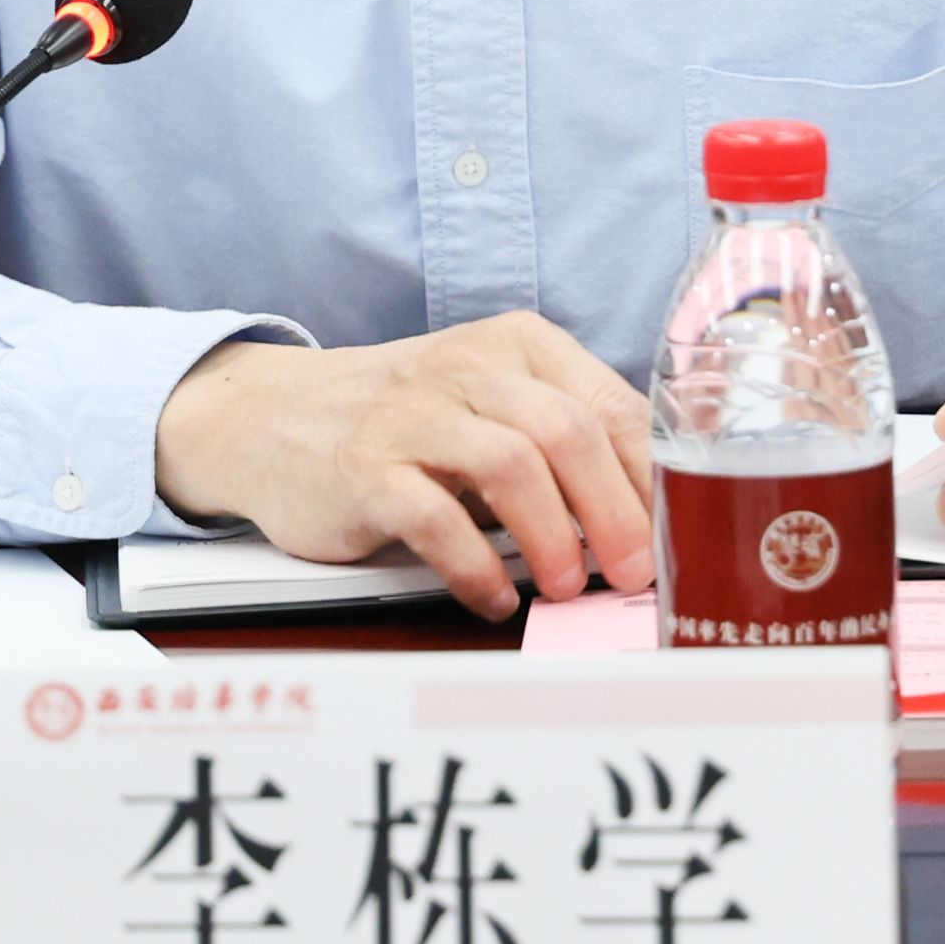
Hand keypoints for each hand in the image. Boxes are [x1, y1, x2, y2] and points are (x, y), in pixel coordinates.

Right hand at [153, 315, 656, 620]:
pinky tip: (492, 596)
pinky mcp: (364, 468)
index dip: (651, 477)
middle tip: (632, 572)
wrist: (272, 416)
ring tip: (566, 586)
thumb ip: (556, 443)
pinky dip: (475, 567)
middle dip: (615, 511)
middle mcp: (466, 369)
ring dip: (552, 538)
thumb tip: (640, 525)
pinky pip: (434, 518)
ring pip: (509, 465)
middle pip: (567, 431)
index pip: (609, 403)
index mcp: (516, 347)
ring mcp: (411, 416)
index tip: (672, 534)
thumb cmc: (403, 422)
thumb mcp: (486, 403)